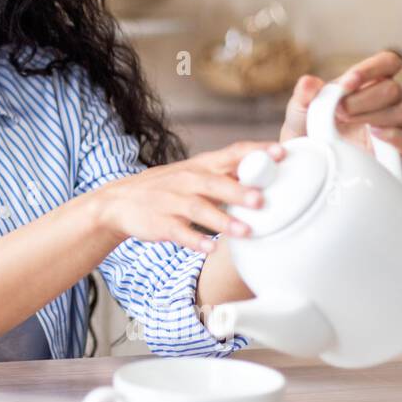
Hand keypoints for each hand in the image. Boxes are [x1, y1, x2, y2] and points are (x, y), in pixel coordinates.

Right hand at [92, 141, 286, 253]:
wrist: (120, 201)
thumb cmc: (170, 188)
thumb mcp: (195, 175)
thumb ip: (228, 176)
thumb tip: (272, 179)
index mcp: (201, 166)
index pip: (232, 153)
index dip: (256, 152)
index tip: (281, 153)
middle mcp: (188, 180)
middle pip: (216, 183)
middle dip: (240, 191)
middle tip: (263, 200)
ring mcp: (172, 201)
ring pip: (199, 208)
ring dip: (223, 221)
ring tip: (246, 232)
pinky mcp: (160, 223)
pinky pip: (178, 232)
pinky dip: (194, 241)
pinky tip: (209, 249)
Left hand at [279, 50, 401, 157]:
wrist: (307, 158)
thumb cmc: (307, 127)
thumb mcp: (299, 108)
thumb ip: (304, 94)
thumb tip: (308, 82)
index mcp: (367, 82)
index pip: (388, 63)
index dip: (373, 69)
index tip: (349, 82)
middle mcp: (385, 100)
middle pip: (393, 89)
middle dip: (362, 100)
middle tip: (338, 112)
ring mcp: (392, 124)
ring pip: (401, 112)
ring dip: (371, 117)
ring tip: (346, 125)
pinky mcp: (395, 150)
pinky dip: (397, 138)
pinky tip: (375, 135)